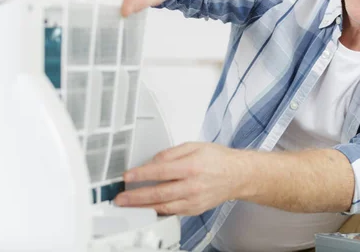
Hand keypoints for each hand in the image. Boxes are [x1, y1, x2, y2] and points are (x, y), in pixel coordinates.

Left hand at [114, 142, 248, 215]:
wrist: (238, 175)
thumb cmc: (218, 159)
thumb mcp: (195, 146)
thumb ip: (172, 153)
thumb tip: (153, 161)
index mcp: (192, 166)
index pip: (161, 171)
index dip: (142, 174)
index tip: (127, 176)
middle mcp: (193, 185)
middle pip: (160, 193)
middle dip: (136, 197)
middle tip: (121, 198)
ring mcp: (194, 200)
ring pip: (164, 207)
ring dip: (143, 207)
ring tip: (129, 206)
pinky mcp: (195, 209)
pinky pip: (173, 212)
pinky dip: (158, 211)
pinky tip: (147, 209)